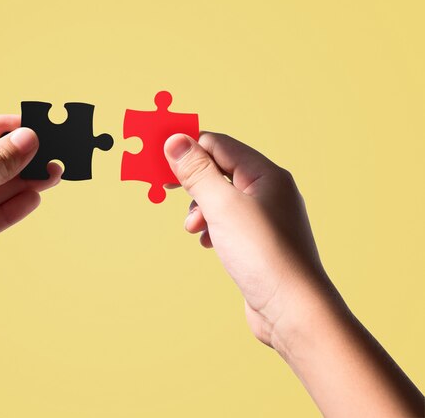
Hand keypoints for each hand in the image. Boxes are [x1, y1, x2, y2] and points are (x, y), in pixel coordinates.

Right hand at [164, 132, 330, 349]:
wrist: (292, 310)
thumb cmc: (264, 255)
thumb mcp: (223, 207)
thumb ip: (197, 172)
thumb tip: (175, 141)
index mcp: (266, 174)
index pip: (219, 144)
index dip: (188, 148)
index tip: (160, 158)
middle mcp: (269, 191)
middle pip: (219, 170)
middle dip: (193, 181)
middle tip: (167, 189)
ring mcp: (265, 217)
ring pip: (220, 198)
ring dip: (200, 208)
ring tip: (195, 228)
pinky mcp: (258, 240)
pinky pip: (227, 221)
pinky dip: (211, 226)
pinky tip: (209, 242)